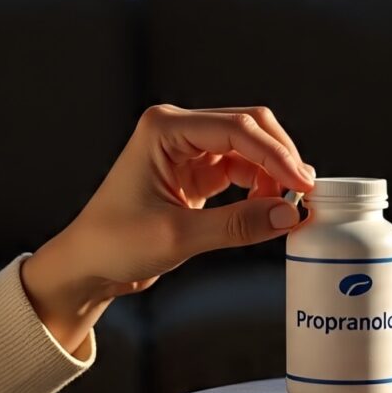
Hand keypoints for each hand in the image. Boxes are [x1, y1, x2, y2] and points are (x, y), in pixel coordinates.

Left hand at [71, 104, 314, 293]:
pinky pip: (240, 168)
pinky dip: (260, 185)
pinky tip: (268, 209)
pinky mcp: (195, 170)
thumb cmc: (114, 244)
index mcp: (164, 129)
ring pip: (249, 147)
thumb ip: (237, 224)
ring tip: (286, 207)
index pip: (236, 129)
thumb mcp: (178, 236)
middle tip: (304, 194)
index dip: (276, 155)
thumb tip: (290, 214)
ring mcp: (187, 148)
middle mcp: (176, 129)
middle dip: (279, 158)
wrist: (87, 265)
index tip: (303, 185)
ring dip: (272, 173)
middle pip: (248, 127)